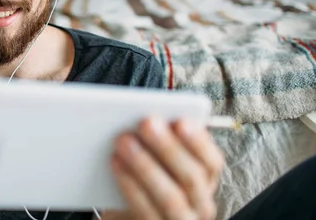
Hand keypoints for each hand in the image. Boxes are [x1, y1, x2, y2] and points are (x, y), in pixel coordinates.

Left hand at [104, 117, 223, 219]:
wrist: (128, 214)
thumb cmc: (146, 179)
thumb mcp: (160, 159)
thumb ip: (160, 141)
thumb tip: (149, 117)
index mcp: (205, 179)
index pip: (212, 161)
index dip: (198, 142)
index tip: (180, 120)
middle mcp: (199, 204)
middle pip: (191, 177)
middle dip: (168, 147)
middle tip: (146, 122)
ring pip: (170, 197)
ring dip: (145, 165)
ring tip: (123, 140)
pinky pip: (145, 210)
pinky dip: (129, 185)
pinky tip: (115, 162)